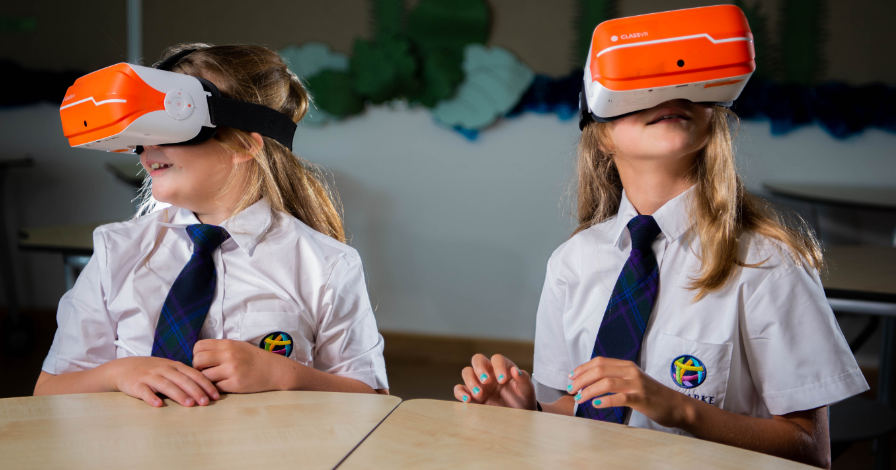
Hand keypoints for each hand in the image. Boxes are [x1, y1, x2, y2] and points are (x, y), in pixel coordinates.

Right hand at [107, 356, 218, 406]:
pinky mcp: (136, 384)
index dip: (206, 384)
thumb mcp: (170, 369)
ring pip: (166, 385)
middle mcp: (164, 369)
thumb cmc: (152, 370)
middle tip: (206, 402)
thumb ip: (185, 376)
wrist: (124, 368)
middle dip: (196, 391)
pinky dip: (151, 397)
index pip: (194, 374)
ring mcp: (150, 376)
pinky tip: (158, 405)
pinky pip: (144, 391)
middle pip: (182, 380)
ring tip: (189, 404)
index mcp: (174, 366)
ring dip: (178, 394)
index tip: (216, 395)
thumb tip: (206, 389)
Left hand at [193, 339, 286, 393]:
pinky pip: (215, 387)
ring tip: (213, 380)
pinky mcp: (235, 384)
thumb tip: (199, 354)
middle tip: (205, 372)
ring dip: (205, 380)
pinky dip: (214, 388)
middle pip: (197, 361)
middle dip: (197, 368)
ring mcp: (232, 370)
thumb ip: (220, 348)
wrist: (274, 370)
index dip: (196, 354)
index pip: (199, 346)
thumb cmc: (254, 358)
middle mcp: (228, 355)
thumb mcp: (238, 346)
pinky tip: (221, 386)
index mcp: (228, 344)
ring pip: (204, 376)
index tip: (203, 361)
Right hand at [453, 354, 535, 409]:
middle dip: (479, 368)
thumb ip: (523, 379)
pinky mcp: (472, 395)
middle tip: (486, 381)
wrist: (519, 414)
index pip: (496, 359)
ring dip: (471, 381)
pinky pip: (460, 389)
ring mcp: (479, 383)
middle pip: (477, 360)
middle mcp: (489, 372)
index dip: (498, 367)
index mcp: (502, 367)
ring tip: (479, 394)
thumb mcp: (527, 390)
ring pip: (467, 372)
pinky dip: (460, 393)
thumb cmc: (523, 398)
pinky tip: (467, 400)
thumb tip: (515, 370)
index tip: (502, 380)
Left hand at [569, 356, 685, 427]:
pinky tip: (596, 404)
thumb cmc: (651, 395)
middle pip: (599, 370)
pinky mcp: (641, 399)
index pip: (599, 362)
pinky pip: (620, 398)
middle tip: (571, 390)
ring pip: (607, 383)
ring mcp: (636, 385)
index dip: (582, 369)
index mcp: (626, 366)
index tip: (570, 378)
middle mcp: (630, 372)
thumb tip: (591, 381)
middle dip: (581, 380)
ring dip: (589, 390)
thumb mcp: (633, 380)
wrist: (675, 405)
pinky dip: (606, 400)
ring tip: (579, 398)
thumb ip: (616, 377)